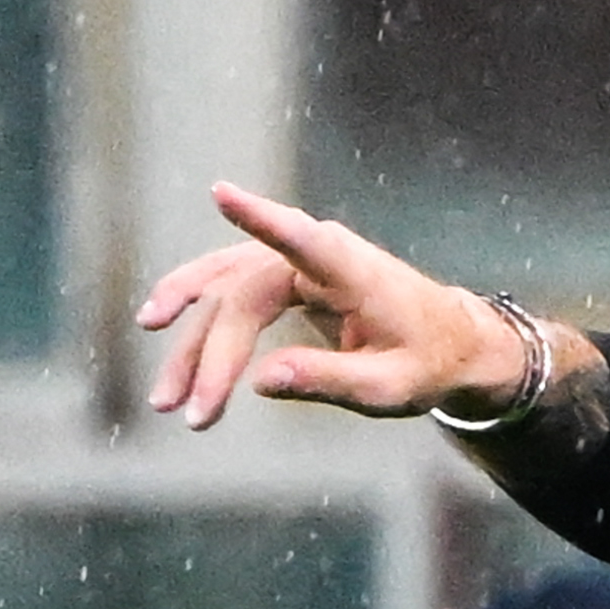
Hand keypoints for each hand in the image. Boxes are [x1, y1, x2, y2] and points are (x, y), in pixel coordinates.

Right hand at [134, 184, 522, 429]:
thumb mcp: (388, 388)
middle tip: (190, 414)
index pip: (301, 239)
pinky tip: (161, 318)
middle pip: (242, 296)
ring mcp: (295, 258)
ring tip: (161, 394)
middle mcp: (317, 253)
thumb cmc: (424, 363)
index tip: (222, 193)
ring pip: (223, 292)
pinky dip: (196, 307)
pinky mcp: (283, 273)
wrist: (448, 342)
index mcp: (351, 270)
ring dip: (189, 341)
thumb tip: (261, 381)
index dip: (260, 217)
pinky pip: (227, 286)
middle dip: (208, 357)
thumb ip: (328, 380)